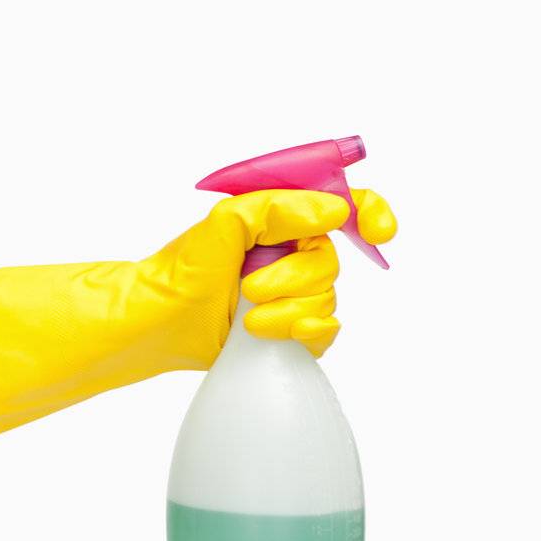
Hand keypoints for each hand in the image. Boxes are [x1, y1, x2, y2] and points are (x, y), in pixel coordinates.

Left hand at [145, 187, 398, 362]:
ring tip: (247, 316)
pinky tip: (275, 333)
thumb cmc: (184, 269)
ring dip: (287, 310)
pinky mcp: (289, 327)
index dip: (369, 215)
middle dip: (294, 278)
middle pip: (331, 262)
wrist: (161, 321)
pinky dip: (305, 333)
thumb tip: (334, 211)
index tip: (379, 233)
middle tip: (250, 286)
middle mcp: (291, 253)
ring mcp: (292, 292)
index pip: (342, 207)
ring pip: (326, 299)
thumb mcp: (223, 223)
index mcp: (281, 220)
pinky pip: (323, 331)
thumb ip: (276, 208)